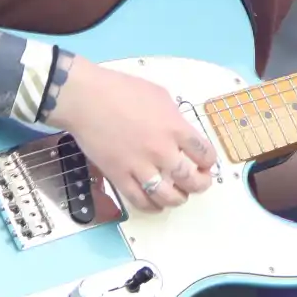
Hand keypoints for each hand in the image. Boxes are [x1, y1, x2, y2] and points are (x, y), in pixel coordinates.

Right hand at [47, 57, 216, 213]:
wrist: (86, 99)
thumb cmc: (121, 90)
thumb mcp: (159, 95)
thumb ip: (173, 117)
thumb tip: (180, 132)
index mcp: (174, 127)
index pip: (204, 153)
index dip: (209, 162)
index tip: (206, 163)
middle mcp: (161, 151)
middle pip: (190, 179)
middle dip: (200, 184)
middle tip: (199, 183)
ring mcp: (140, 166)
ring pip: (167, 196)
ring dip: (178, 199)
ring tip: (179, 195)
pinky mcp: (119, 177)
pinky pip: (140, 200)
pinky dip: (152, 206)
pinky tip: (157, 204)